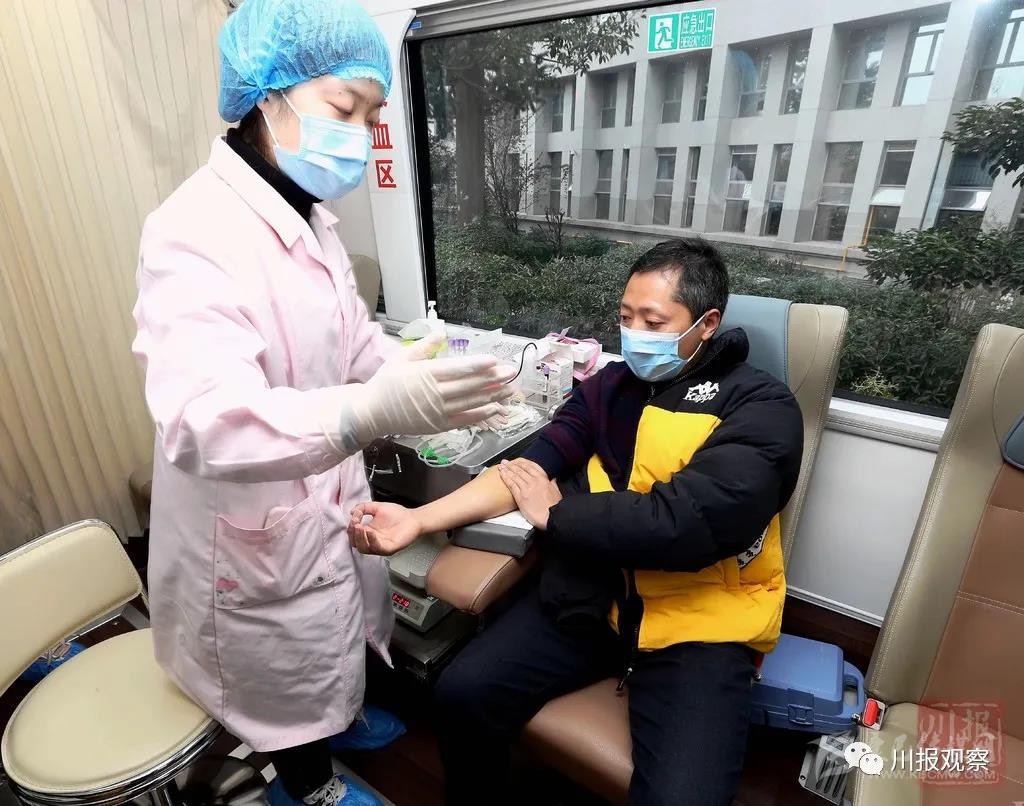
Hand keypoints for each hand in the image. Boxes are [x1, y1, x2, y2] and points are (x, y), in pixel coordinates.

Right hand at [348, 501, 422, 555]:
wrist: (413, 518)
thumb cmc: (397, 514)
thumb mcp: (377, 507)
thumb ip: (363, 507)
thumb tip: (352, 512)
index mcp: (368, 532)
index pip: (353, 535)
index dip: (351, 527)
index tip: (354, 518)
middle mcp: (372, 540)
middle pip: (356, 544)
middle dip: (353, 534)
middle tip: (356, 524)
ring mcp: (380, 546)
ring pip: (364, 549)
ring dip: (360, 538)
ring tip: (361, 527)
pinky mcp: (389, 549)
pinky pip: (377, 549)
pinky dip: (372, 540)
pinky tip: (371, 531)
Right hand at [349, 350, 514, 443]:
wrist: (372, 412)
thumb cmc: (387, 383)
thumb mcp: (401, 358)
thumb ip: (424, 346)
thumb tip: (442, 332)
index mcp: (425, 374)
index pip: (457, 369)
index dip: (477, 365)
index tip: (494, 360)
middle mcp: (434, 394)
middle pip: (469, 385)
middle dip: (493, 378)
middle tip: (511, 372)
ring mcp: (437, 412)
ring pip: (470, 402)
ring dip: (492, 395)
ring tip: (510, 388)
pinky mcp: (438, 425)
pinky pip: (464, 420)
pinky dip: (480, 414)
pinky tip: (495, 407)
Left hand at [496, 459, 561, 530]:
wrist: (551, 516)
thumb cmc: (554, 507)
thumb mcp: (556, 492)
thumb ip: (553, 484)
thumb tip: (553, 480)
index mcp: (542, 479)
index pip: (529, 467)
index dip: (521, 463)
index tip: (516, 461)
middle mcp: (533, 481)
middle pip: (520, 470)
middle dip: (511, 465)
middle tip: (505, 462)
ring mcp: (526, 488)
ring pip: (514, 476)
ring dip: (506, 470)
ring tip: (501, 466)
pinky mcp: (520, 496)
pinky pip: (511, 485)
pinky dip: (505, 478)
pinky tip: (501, 475)